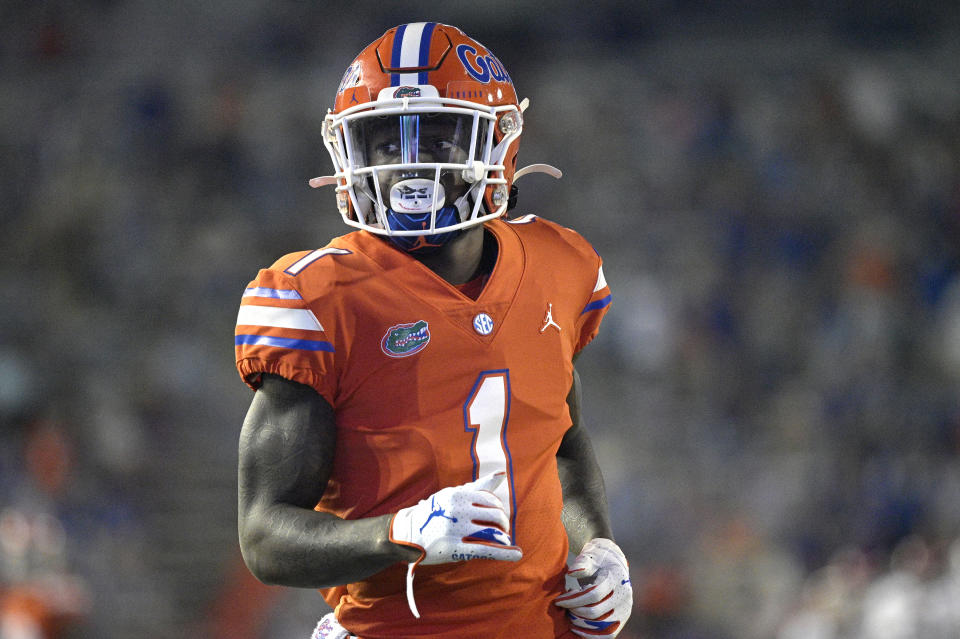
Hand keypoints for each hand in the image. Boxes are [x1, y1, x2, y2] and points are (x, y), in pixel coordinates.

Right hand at [390, 472, 522, 617]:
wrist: (406, 533)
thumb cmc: (435, 512)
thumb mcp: (453, 494)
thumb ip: (479, 485)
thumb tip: (502, 474)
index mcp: (458, 494)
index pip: (491, 500)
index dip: (498, 509)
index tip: (496, 517)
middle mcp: (458, 510)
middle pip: (495, 516)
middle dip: (503, 524)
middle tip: (502, 531)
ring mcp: (456, 530)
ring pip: (492, 533)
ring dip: (503, 538)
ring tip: (504, 541)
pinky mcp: (454, 549)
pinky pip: (485, 550)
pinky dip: (504, 553)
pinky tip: (516, 554)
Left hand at [554, 538, 632, 636]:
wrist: (613, 562)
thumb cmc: (597, 559)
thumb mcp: (590, 556)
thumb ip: (582, 564)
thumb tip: (571, 572)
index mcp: (616, 578)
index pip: (593, 595)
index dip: (573, 600)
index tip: (558, 601)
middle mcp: (624, 595)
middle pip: (595, 612)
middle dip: (574, 612)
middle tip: (563, 607)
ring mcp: (625, 608)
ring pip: (602, 627)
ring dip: (581, 624)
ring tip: (569, 615)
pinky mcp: (622, 618)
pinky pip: (609, 635)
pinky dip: (592, 635)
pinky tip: (577, 628)